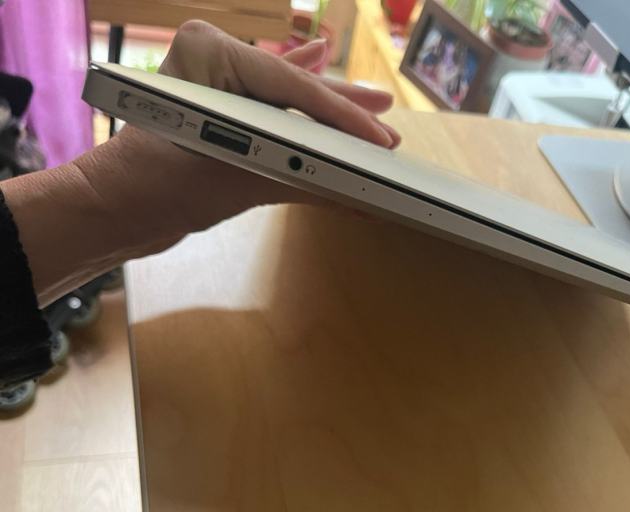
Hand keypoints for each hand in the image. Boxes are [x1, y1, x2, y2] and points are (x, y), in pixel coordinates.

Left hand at [3, 21, 401, 304]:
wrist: (115, 209)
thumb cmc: (158, 187)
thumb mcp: (239, 181)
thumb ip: (300, 179)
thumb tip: (355, 189)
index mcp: (210, 55)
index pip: (291, 88)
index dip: (342, 117)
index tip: (380, 139)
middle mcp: (214, 59)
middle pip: (295, 88)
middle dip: (343, 110)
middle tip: (386, 123)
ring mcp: (216, 82)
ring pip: (287, 97)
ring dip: (328, 111)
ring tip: (375, 112)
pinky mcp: (218, 109)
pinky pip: (270, 107)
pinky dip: (299, 107)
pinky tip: (323, 68)